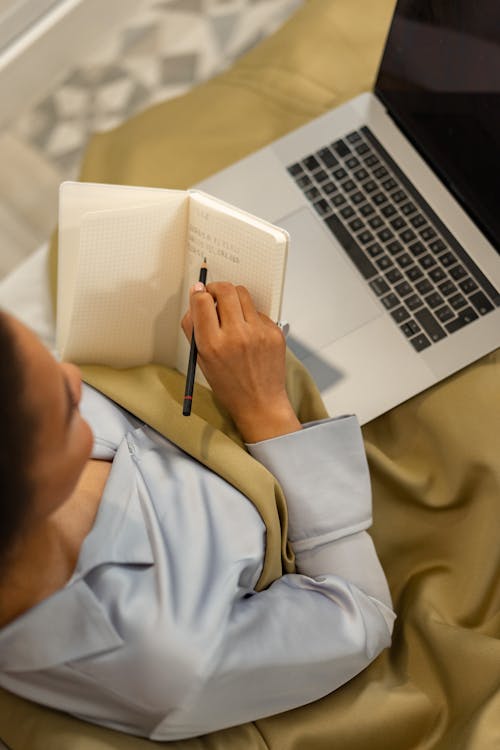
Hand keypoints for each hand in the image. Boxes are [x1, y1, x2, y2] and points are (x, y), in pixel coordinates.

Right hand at [181, 282, 300, 442]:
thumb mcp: (201, 360)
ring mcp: (258, 333)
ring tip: (231, 313)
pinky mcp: (274, 332)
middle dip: (216, 288)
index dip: (198, 293)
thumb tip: (195, 300)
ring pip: (243, 294)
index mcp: (213, 345)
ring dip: (233, 298)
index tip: (199, 293)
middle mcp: (236, 336)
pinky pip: (258, 311)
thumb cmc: (229, 386)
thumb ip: (194, 329)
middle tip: (214, 295)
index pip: (202, 301)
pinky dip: (250, 316)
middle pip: (225, 290)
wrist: (260, 403)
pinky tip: (248, 333)